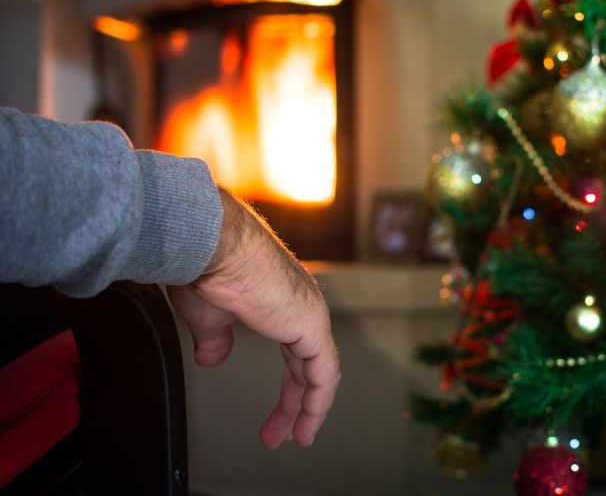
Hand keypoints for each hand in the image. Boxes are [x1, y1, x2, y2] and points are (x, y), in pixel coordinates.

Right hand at [167, 187, 340, 448]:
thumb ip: (215, 338)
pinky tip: (307, 424)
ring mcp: (309, 311)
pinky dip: (317, 402)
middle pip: (305, 363)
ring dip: (305, 407)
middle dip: (293, 401)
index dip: (287, 383)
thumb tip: (212, 357)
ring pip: (317, 370)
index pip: (293, 348)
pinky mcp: (311, 323)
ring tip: (295, 437)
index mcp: (279, 298)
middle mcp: (299, 302)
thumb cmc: (207, 265)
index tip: (276, 411)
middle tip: (280, 432)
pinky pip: (323, 373)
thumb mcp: (208, 314)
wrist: (212, 243)